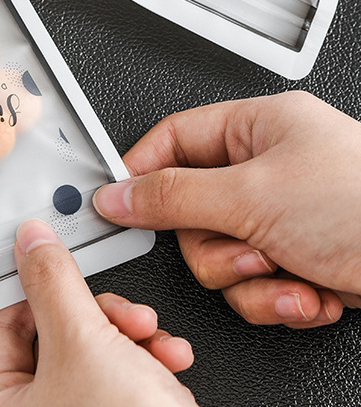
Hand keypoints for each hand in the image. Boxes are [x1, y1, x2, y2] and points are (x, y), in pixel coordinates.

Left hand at [0, 219, 195, 406]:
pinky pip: (121, 374)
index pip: (0, 324)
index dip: (32, 287)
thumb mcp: (84, 342)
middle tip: (120, 312)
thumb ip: (54, 282)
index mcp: (2, 406)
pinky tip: (168, 359)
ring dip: (131, 333)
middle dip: (99, 314)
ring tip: (151, 336)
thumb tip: (30, 243)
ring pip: (95, 349)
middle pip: (55, 333)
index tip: (56, 263)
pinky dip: (148, 360)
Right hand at [93, 91, 360, 327]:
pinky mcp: (300, 258)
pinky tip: (309, 291)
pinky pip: (253, 284)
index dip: (142, 172)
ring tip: (285, 270)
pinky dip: (276, 299)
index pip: (172, 140)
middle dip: (215, 244)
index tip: (121, 203)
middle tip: (242, 246)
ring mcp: (284, 217)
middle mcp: (268, 169)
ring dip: (247, 277)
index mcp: (256, 128)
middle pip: (191, 209)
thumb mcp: (253, 195)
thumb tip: (119, 195)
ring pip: (218, 254)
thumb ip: (173, 196)